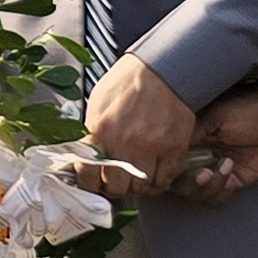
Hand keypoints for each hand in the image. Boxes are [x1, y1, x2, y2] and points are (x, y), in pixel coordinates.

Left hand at [81, 58, 196, 185]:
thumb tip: (84, 153)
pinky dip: (157, 184)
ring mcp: (150, 148)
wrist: (164, 69)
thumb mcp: (99, 101)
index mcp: (100, 129)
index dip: (88, 183)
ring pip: (140, 188)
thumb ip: (92, 130)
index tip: (92, 182)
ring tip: (134, 177)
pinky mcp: (172, 150)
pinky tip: (153, 175)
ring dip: (136, 186)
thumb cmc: (130, 81)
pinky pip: (163, 181)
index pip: (87, 173)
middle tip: (115, 181)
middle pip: (115, 187)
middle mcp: (124, 142)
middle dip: (113, 187)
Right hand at [163, 86, 257, 208]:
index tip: (171, 171)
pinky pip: (216, 197)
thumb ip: (188, 132)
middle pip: (176, 182)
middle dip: (187, 183)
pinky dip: (220, 191)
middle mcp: (196, 153)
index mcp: (188, 136)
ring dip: (207, 188)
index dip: (163, 169)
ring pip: (195, 193)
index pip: (165, 158)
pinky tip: (231, 171)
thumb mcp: (214, 115)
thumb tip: (164, 148)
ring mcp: (213, 168)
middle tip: (203, 174)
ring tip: (224, 168)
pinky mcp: (232, 180)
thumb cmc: (249, 108)